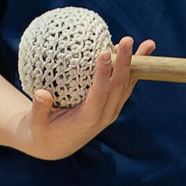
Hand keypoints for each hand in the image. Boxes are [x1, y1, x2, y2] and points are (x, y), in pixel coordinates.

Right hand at [10, 37, 140, 160]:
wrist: (57, 145)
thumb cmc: (44, 131)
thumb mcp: (36, 123)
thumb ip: (39, 109)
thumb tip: (40, 93)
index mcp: (87, 119)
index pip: (99, 93)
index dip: (103, 73)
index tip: (104, 52)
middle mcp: (104, 115)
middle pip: (119, 87)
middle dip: (125, 62)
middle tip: (127, 40)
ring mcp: (112, 111)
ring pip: (128, 85)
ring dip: (138, 64)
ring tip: (149, 44)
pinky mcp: (113, 106)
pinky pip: (126, 86)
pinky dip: (134, 69)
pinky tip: (140, 53)